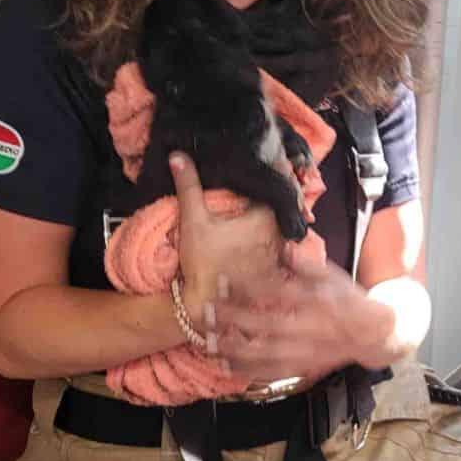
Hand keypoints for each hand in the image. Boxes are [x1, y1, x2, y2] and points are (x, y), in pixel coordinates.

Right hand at [169, 153, 285, 320]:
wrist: (207, 305)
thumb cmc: (203, 262)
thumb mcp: (193, 220)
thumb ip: (189, 185)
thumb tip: (178, 155)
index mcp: (266, 219)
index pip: (276, 189)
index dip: (272, 177)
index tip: (268, 165)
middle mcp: (280, 236)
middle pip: (281, 209)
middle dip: (274, 199)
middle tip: (261, 188)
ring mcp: (280, 257)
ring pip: (281, 230)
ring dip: (274, 222)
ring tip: (259, 213)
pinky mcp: (275, 275)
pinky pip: (280, 252)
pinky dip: (273, 243)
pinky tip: (258, 241)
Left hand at [210, 248, 399, 381]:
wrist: (372, 335)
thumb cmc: (348, 300)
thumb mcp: (333, 275)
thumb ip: (306, 264)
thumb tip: (284, 247)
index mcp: (319, 301)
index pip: (279, 292)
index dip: (251, 287)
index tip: (226, 279)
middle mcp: (312, 329)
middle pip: (267, 325)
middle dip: (235, 319)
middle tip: (207, 310)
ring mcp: (307, 352)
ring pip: (267, 354)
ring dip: (235, 350)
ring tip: (209, 342)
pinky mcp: (303, 367)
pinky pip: (272, 372)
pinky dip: (247, 371)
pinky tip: (225, 366)